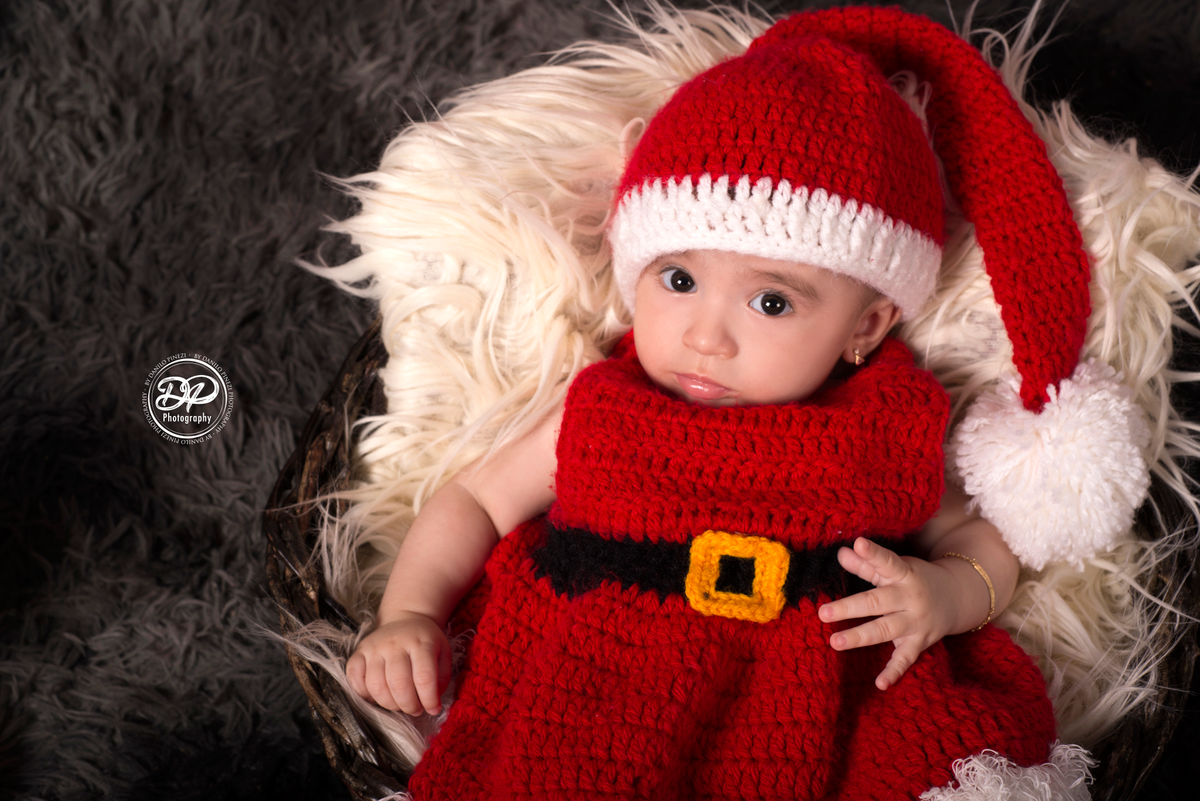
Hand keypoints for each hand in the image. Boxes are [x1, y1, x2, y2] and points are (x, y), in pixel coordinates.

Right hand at [346, 611, 451, 714]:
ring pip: (376, 685)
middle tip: (415, 709)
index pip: (424, 677)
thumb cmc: (425, 641)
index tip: (433, 709)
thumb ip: (442, 678)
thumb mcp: (443, 652)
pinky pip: (354, 677)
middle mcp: (395, 644)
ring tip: (399, 704)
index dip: (429, 700)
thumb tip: (433, 705)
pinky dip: (363, 694)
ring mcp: (374, 647)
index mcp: (420, 643)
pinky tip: (377, 696)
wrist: (405, 619)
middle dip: (408, 705)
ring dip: (389, 704)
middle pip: (398, 684)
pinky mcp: (359, 652)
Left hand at [817, 538, 959, 690]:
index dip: (873, 554)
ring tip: (834, 642)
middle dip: (849, 608)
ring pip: (885, 630)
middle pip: (877, 602)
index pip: (887, 562)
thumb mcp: (896, 569)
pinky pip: (905, 660)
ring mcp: (916, 622)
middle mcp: (910, 598)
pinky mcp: (919, 643)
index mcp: (904, 574)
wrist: (957, 598)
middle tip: (823, 613)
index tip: (858, 544)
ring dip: (859, 637)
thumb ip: (867, 564)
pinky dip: (894, 673)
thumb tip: (841, 552)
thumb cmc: (915, 579)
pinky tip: (879, 684)